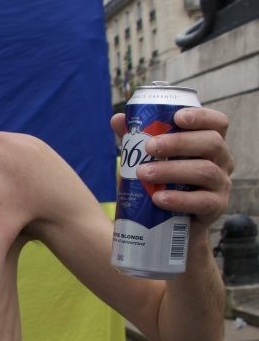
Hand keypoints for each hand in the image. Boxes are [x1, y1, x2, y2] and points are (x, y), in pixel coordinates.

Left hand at [111, 106, 233, 226]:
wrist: (169, 224)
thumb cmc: (162, 182)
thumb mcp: (149, 160)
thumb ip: (137, 139)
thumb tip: (117, 119)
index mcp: (209, 142)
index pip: (217, 122)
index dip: (201, 116)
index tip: (177, 117)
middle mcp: (222, 160)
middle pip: (212, 142)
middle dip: (179, 142)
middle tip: (149, 147)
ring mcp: (222, 184)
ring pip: (206, 171)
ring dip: (172, 170)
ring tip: (144, 173)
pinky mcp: (216, 207)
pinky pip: (202, 201)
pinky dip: (178, 199)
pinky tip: (158, 198)